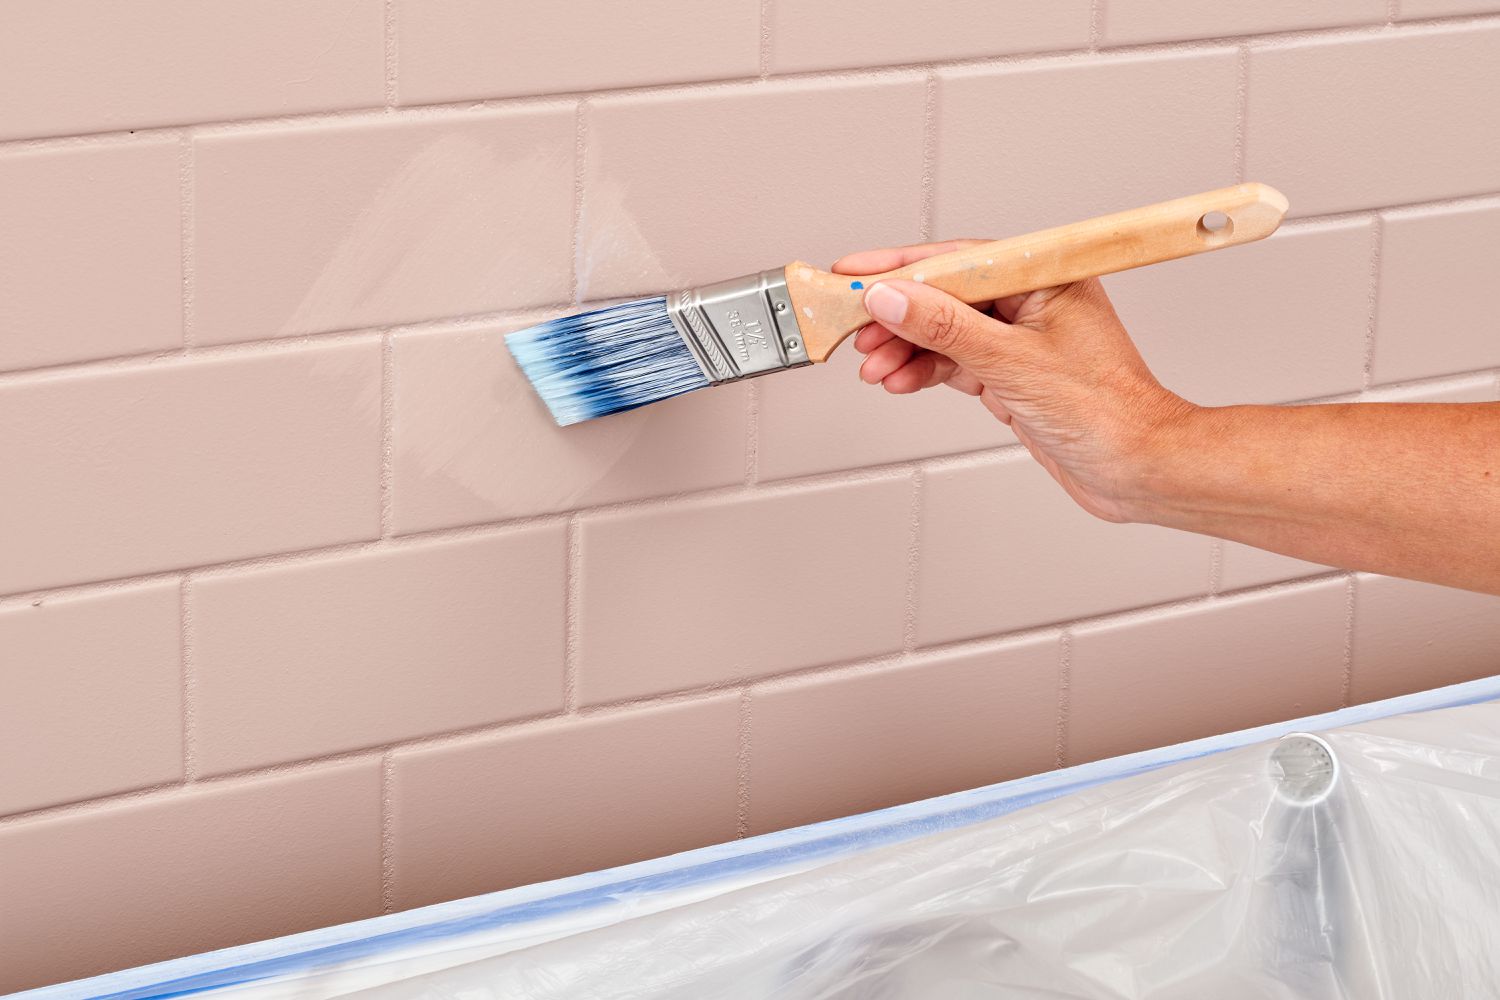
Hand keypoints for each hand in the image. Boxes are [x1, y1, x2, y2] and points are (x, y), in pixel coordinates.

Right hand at [832, 241, 1196, 522]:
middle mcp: (1034, 303)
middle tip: (853, 328)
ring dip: (906, 349)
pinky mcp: (1014, 376)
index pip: (958, 259)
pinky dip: (925, 371)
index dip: (901, 268)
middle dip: (897, 316)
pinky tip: (900, 379)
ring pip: (946, 333)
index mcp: (1045, 278)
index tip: (856, 275)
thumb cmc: (1107, 413)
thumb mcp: (1010, 362)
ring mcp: (1022, 341)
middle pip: (946, 295)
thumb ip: (945, 327)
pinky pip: (956, 363)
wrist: (1137, 468)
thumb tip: (893, 298)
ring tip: (873, 365)